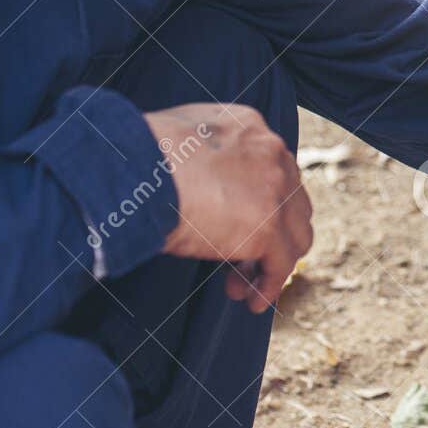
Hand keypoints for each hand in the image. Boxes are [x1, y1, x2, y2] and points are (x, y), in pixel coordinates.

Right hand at [144, 103, 312, 313]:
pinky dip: (269, 286)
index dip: (260, 203)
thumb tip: (198, 189)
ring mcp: (275, 189)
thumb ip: (203, 158)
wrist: (132, 169)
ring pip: (295, 235)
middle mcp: (271, 152)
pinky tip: (251, 301)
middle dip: (269, 235)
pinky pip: (282, 265)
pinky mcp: (268, 227)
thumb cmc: (135, 158)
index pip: (271, 169)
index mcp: (248, 126)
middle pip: (290, 202)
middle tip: (238, 260)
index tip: (236, 226)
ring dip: (269, 264)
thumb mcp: (177, 142)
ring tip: (237, 285)